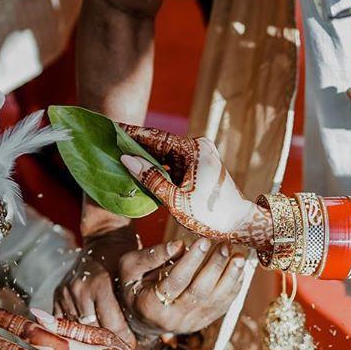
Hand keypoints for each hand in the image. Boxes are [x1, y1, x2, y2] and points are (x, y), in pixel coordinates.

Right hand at [52, 231, 149, 347]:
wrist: (104, 239)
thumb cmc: (127, 260)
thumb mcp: (138, 279)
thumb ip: (142, 307)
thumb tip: (164, 336)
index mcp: (100, 285)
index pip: (113, 326)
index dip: (125, 341)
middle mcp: (80, 290)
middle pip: (95, 331)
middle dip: (109, 343)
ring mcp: (67, 293)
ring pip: (79, 329)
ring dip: (92, 339)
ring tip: (106, 348)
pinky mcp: (58, 294)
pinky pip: (64, 322)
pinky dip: (76, 331)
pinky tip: (88, 337)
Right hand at [117, 125, 272, 250]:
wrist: (239, 223)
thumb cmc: (210, 215)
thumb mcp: (176, 201)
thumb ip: (151, 179)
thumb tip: (126, 159)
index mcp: (194, 150)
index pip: (156, 137)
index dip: (132, 132)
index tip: (112, 126)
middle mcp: (199, 146)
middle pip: (160, 143)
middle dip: (137, 144)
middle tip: (111, 139)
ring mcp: (201, 154)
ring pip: (166, 153)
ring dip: (147, 156)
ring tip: (121, 153)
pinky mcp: (201, 164)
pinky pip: (174, 161)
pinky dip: (159, 166)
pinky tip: (141, 168)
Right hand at [124, 237, 244, 335]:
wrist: (141, 316)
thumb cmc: (135, 285)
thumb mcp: (131, 267)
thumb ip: (152, 256)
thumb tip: (179, 245)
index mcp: (151, 305)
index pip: (176, 282)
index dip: (191, 261)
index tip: (204, 241)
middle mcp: (172, 319)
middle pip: (199, 293)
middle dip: (215, 267)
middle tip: (225, 246)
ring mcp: (189, 324)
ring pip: (215, 302)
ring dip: (230, 278)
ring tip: (239, 257)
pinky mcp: (202, 323)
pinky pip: (222, 307)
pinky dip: (234, 289)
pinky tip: (239, 271)